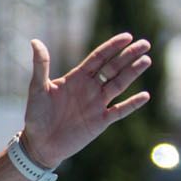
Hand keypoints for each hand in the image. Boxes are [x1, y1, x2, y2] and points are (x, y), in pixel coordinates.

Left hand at [19, 32, 151, 168]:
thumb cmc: (36, 115)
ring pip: (119, 85)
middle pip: (113, 68)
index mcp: (77, 78)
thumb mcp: (37, 89)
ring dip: (133, 73)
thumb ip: (41, 66)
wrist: (39, 144)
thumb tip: (34, 41)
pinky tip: (145, 95)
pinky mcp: (100, 121)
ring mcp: (97, 104)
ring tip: (146, 60)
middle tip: (145, 44)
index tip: (127, 37)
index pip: (98, 58)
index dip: (112, 47)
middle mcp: (90, 88)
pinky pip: (120, 111)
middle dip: (129, 56)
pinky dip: (132, 104)